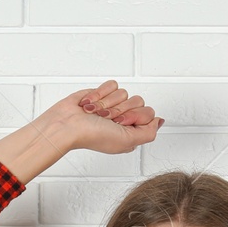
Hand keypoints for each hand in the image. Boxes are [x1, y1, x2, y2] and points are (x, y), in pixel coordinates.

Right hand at [47, 79, 162, 155]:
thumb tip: (160, 121)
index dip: (135, 116)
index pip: (148, 113)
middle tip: (106, 119)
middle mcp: (124, 118)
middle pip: (138, 100)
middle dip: (119, 109)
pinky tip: (90, 105)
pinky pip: (112, 85)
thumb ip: (149, 133)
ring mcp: (112, 105)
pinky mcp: (102, 93)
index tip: (121, 123)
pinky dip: (100, 94)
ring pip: (124, 92)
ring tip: (95, 114)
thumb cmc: (91, 136)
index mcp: (132, 131)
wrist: (67, 125)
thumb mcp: (127, 141)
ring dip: (106, 103)